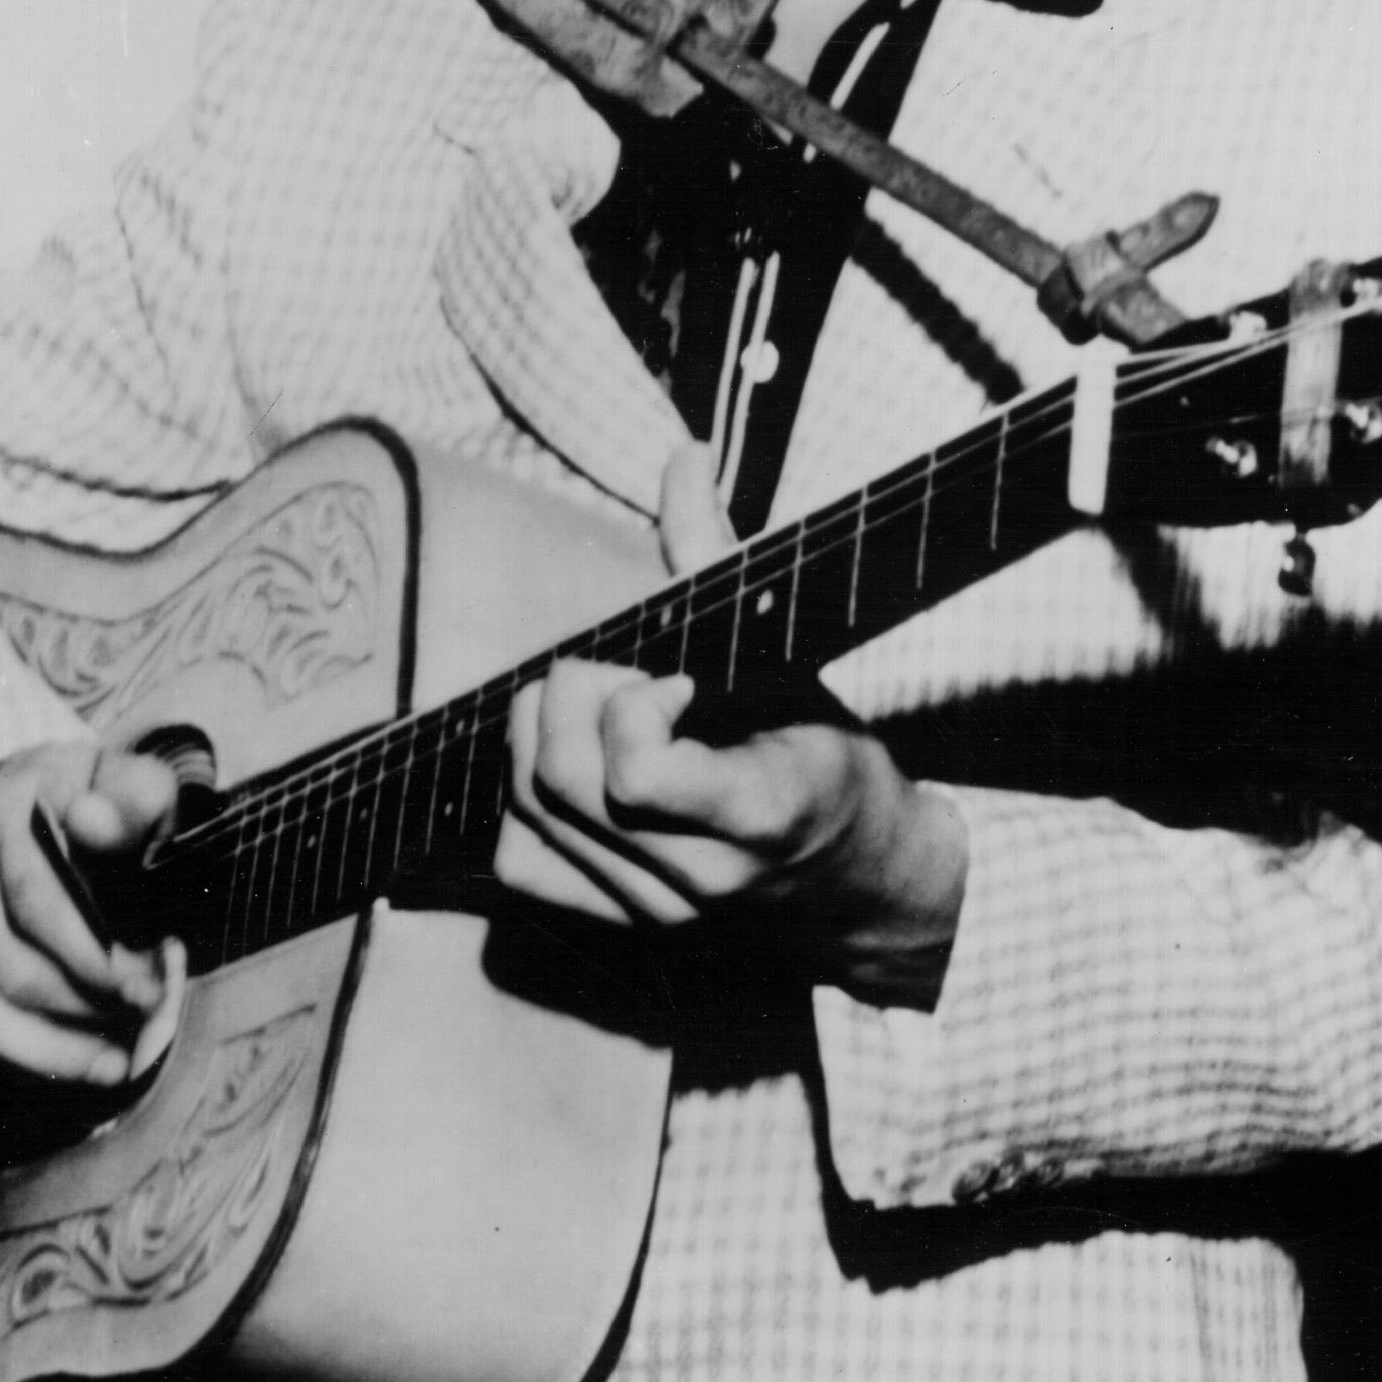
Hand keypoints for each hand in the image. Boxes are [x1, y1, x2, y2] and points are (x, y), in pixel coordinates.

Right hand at [0, 739, 181, 1144]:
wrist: (41, 790)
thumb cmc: (104, 796)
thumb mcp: (132, 780)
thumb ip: (129, 800)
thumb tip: (92, 821)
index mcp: (1, 810)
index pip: (39, 902)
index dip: (100, 954)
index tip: (155, 988)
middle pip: (8, 963)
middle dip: (85, 1008)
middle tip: (148, 1030)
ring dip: (41, 1049)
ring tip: (112, 1068)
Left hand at [493, 448, 967, 1006]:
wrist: (859, 877)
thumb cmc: (830, 753)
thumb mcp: (791, 659)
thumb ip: (720, 560)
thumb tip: (683, 458)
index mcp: (756, 814)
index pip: (633, 776)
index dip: (635, 702)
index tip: (679, 676)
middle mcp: (696, 879)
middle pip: (562, 780)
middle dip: (574, 696)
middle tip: (624, 669)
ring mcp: (651, 911)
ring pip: (530, 813)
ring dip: (542, 734)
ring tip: (598, 704)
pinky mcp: (617, 923)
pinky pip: (522, 859)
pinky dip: (523, 798)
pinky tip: (571, 757)